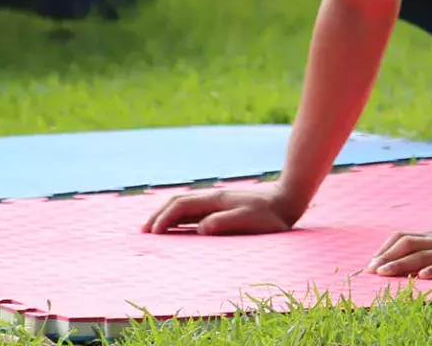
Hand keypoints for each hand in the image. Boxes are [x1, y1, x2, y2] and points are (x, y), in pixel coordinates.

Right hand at [141, 188, 296, 235]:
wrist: (288, 201)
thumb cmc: (270, 215)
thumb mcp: (248, 220)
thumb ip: (224, 222)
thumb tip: (200, 229)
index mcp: (215, 200)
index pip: (181, 206)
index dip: (164, 218)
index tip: (152, 233)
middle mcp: (213, 198)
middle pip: (177, 202)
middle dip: (158, 214)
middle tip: (143, 231)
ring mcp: (218, 201)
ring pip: (184, 205)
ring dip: (167, 215)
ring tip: (154, 229)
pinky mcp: (223, 207)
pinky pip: (195, 210)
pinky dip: (180, 217)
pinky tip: (178, 227)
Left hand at [369, 222, 431, 279]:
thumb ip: (428, 247)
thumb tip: (401, 258)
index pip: (404, 238)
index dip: (385, 249)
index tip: (371, 264)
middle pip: (408, 245)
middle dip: (387, 258)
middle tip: (371, 271)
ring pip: (424, 254)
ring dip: (402, 264)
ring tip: (385, 273)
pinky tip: (424, 275)